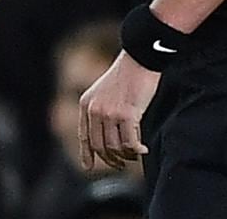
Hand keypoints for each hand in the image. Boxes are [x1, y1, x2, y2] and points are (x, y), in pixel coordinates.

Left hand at [77, 52, 158, 171]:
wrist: (139, 58)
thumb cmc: (126, 74)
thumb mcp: (104, 92)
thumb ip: (101, 111)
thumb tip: (107, 138)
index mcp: (86, 104)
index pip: (84, 136)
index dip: (85, 154)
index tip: (88, 167)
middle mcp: (94, 110)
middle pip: (100, 146)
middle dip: (111, 159)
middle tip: (121, 164)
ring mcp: (110, 113)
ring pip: (115, 147)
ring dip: (126, 155)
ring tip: (135, 153)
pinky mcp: (127, 114)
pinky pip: (130, 142)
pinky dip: (137, 149)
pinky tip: (143, 149)